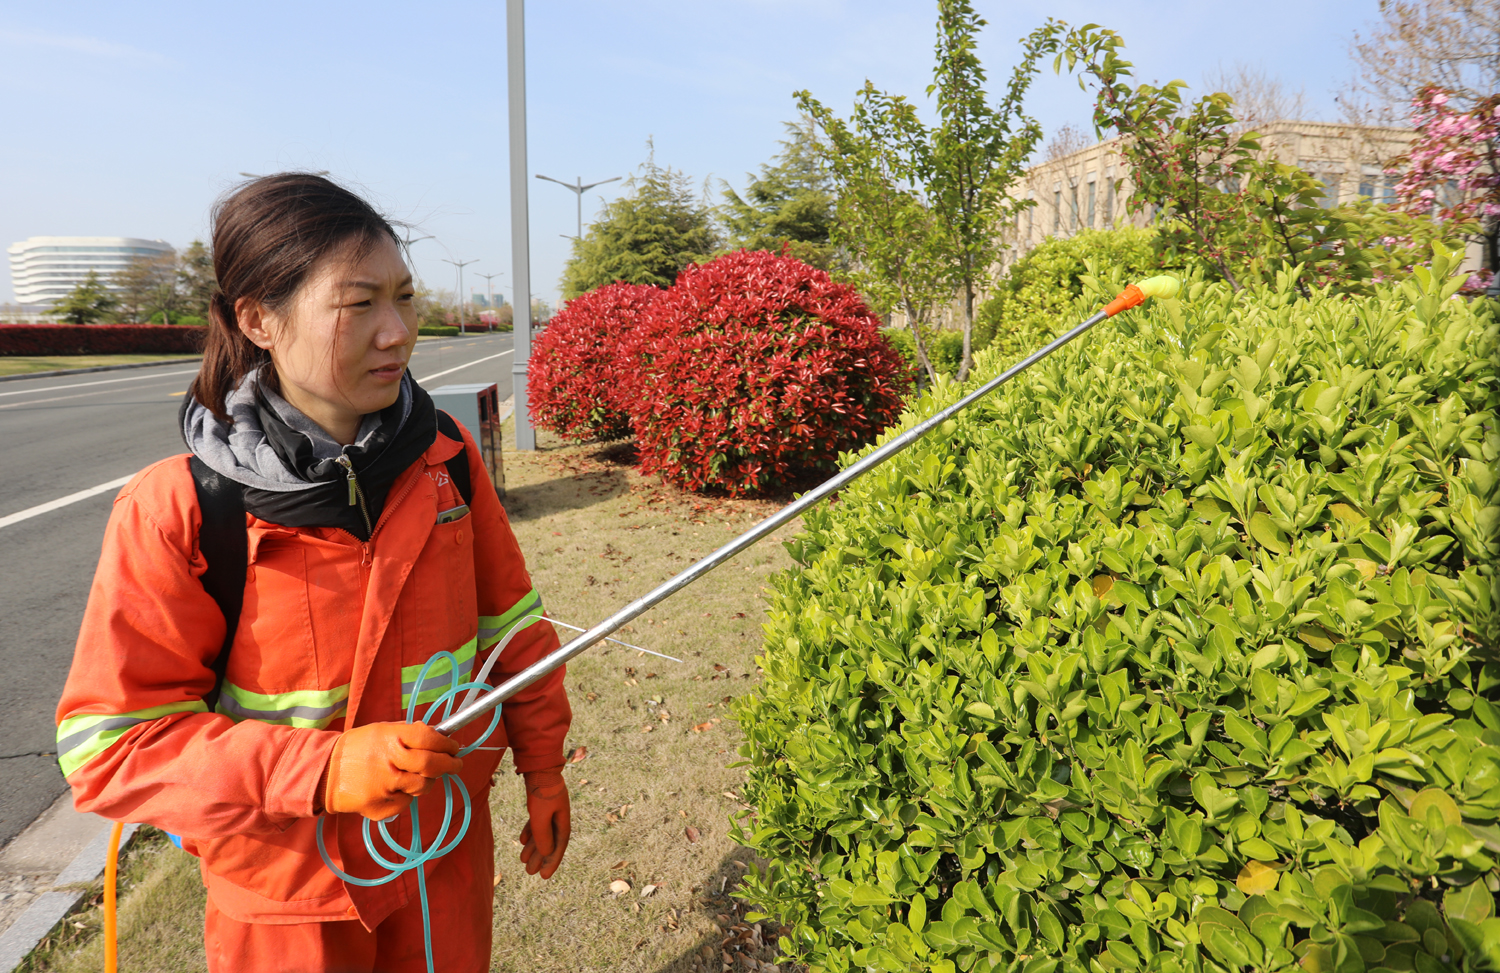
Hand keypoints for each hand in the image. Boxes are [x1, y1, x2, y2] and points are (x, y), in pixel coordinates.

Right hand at [322, 722, 462, 820]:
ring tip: (417, 776)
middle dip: (450, 764)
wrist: (324, 773)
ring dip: (427, 781)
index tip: (455, 747)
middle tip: (456, 764)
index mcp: (390, 737)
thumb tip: (439, 736)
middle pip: (431, 764)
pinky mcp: (380, 806)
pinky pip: (405, 803)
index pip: (429, 738)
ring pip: (423, 786)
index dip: (447, 743)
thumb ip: (408, 733)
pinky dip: (405, 796)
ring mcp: (385, 786)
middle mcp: (389, 761)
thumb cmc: (357, 749)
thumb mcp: (381, 731)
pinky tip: (393, 788)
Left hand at [518, 769, 569, 878]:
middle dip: (541, 858)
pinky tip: (522, 841)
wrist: (539, 766)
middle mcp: (558, 816)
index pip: (559, 846)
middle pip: (550, 842)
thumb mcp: (541, 816)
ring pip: (542, 833)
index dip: (552, 861)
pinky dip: (530, 833)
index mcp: (563, 820)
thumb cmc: (542, 791)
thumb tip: (547, 852)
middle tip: (531, 873)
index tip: (545, 876)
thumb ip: (543, 835)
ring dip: (534, 847)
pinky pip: (536, 823)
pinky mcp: (540, 804)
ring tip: (523, 860)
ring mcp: (550, 810)